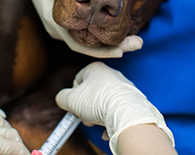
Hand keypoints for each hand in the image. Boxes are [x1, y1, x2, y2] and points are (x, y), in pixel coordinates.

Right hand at [17, 0, 142, 57]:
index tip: (120, 51)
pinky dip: (107, 35)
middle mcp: (58, 27)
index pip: (77, 43)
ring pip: (90, 41)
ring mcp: (65, 25)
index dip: (99, 50)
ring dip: (112, 43)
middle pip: (87, 46)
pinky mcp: (73, 20)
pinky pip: (90, 33)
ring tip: (136, 40)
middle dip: (112, 49)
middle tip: (137, 44)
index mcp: (52, 19)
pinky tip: (125, 30)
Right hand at [55, 62, 173, 153]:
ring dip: (98, 114)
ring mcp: (123, 86)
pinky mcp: (132, 98)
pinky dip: (111, 118)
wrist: (126, 112)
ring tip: (98, 122)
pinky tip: (108, 126)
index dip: (74, 94)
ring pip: (105, 101)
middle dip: (86, 107)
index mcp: (96, 68)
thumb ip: (62, 97)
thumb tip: (62, 98)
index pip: (78, 79)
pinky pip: (117, 108)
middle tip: (86, 117)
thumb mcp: (71, 100)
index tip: (74, 105)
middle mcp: (111, 74)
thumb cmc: (98, 101)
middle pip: (92, 91)